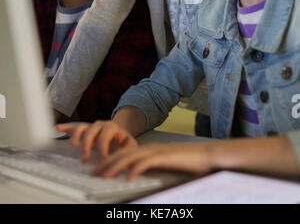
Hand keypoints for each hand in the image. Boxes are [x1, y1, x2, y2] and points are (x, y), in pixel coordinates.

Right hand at [56, 120, 136, 162]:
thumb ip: (128, 151)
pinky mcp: (84, 131)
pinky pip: (74, 127)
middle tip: (84, 159)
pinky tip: (58, 128)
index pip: (105, 136)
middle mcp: (100, 125)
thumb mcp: (130, 146)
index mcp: (112, 127)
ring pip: (82, 128)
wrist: (120, 136)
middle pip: (91, 131)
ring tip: (72, 145)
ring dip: (76, 136)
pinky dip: (66, 128)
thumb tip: (124, 160)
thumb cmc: (124, 144)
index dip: (102, 148)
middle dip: (87, 145)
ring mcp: (91, 127)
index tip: (102, 160)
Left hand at [90, 142, 214, 179]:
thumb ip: (152, 168)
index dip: (108, 161)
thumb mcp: (165, 165)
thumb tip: (136, 177)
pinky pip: (147, 163)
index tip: (96, 171)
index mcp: (149, 149)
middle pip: (122, 154)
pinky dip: (136, 169)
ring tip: (103, 176)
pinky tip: (128, 177)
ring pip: (130, 158)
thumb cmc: (188, 163)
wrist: (207, 155)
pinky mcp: (165, 157)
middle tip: (92, 174)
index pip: (123, 154)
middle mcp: (150, 148)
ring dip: (115, 167)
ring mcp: (157, 152)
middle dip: (105, 164)